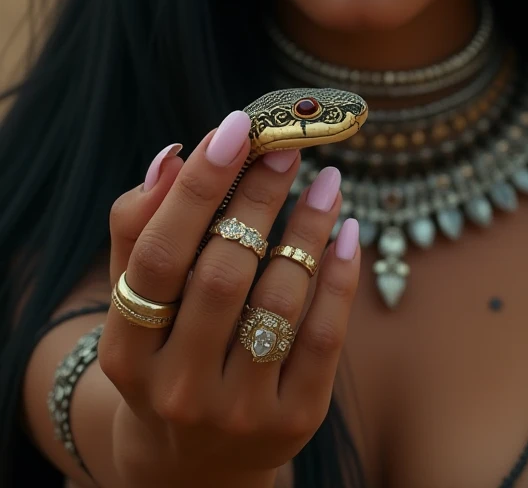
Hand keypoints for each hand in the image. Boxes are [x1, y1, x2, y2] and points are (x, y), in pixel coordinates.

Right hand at [98, 109, 359, 487]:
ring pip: (279, 300)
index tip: (236, 127)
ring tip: (326, 179)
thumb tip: (172, 155)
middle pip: (223, 273)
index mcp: (127, 351)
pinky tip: (346, 230)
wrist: (192, 460)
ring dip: (308, 228)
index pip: (159, 255)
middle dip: (259, 197)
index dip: (198, 187)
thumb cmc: (163, 348)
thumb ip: (140, 227)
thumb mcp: (134, 298)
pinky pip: (324, 336)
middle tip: (287, 145)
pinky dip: (340, 276)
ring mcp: (239, 411)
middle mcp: (178, 388)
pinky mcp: (295, 421)